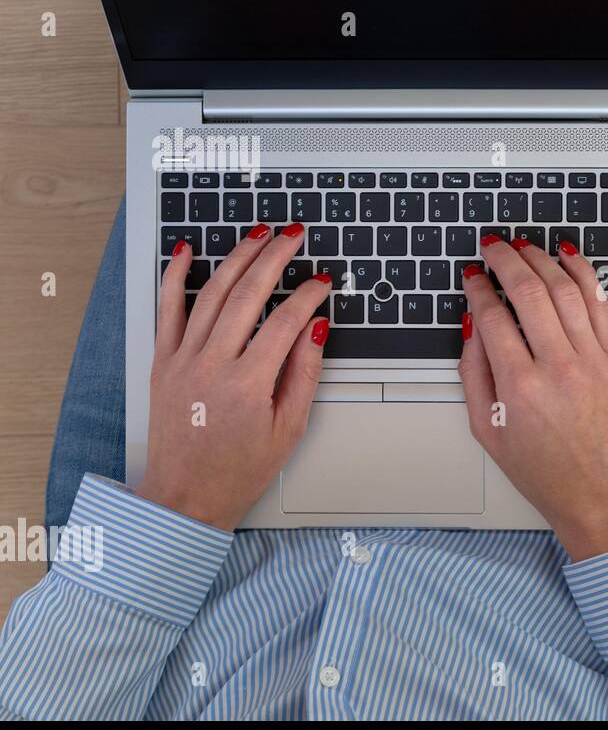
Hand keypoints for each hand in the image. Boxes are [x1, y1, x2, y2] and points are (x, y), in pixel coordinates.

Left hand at [136, 223, 331, 529]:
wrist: (185, 495)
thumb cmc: (238, 468)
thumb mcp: (289, 428)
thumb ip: (304, 373)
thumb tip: (316, 327)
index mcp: (247, 385)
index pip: (285, 322)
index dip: (308, 295)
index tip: (322, 281)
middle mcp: (211, 366)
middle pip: (246, 296)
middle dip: (274, 258)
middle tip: (292, 235)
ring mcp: (182, 360)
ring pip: (210, 294)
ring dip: (236, 258)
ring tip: (258, 234)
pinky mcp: (163, 361)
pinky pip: (166, 309)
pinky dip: (175, 276)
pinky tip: (187, 251)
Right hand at [459, 236, 607, 559]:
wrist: (599, 491)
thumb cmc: (543, 468)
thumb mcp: (487, 429)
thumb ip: (473, 373)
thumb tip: (472, 324)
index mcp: (521, 388)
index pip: (493, 317)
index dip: (478, 288)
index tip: (471, 275)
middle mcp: (559, 368)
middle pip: (529, 292)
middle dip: (505, 259)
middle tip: (491, 245)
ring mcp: (593, 360)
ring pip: (565, 289)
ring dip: (541, 258)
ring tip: (522, 245)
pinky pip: (599, 303)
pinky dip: (582, 273)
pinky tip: (566, 256)